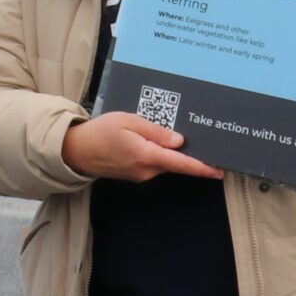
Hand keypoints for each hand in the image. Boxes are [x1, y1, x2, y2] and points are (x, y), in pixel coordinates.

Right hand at [63, 112, 221, 182]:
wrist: (77, 151)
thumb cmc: (101, 132)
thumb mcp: (129, 121)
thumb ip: (156, 131)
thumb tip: (179, 141)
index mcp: (146, 155)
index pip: (181, 163)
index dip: (202, 168)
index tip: (219, 170)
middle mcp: (147, 170)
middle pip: (175, 162)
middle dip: (187, 154)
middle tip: (197, 139)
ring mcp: (141, 174)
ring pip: (164, 162)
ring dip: (169, 151)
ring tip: (161, 132)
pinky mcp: (136, 174)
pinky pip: (154, 163)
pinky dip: (158, 154)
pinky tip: (148, 140)